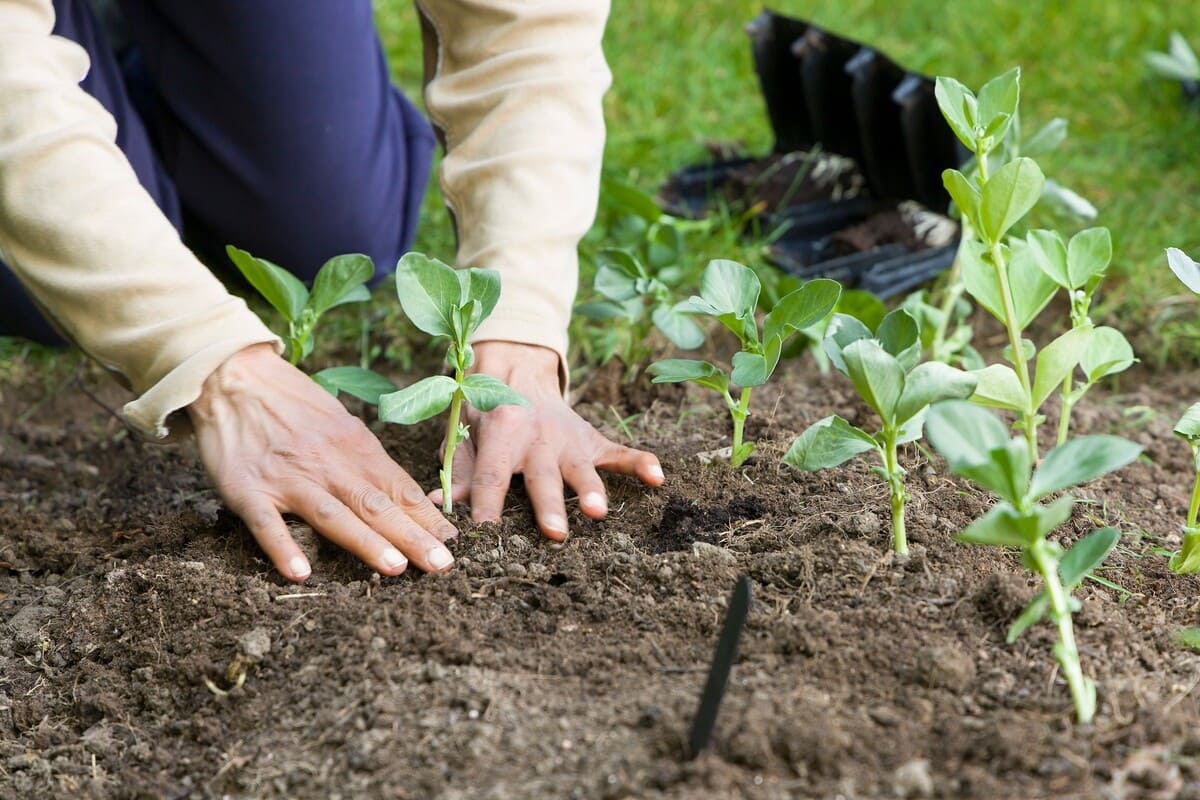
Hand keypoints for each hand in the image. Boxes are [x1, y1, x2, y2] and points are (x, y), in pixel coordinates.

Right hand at [187, 343, 457, 580]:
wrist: (234, 377)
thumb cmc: (294, 404)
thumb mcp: (341, 425)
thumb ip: (369, 461)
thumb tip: (408, 497)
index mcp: (355, 447)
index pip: (400, 488)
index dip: (428, 518)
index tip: (455, 544)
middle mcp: (328, 463)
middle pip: (376, 504)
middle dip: (413, 536)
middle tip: (442, 564)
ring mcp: (288, 478)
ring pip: (332, 514)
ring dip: (365, 541)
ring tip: (395, 567)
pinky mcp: (248, 490)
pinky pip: (267, 523)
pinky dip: (283, 548)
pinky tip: (300, 574)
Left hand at [429, 341, 664, 538]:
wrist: (517, 369)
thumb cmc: (484, 412)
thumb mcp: (462, 433)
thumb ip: (457, 469)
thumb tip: (444, 506)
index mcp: (501, 435)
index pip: (491, 475)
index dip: (486, 505)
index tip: (484, 536)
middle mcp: (537, 438)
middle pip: (542, 477)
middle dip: (550, 505)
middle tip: (555, 533)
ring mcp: (568, 439)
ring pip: (581, 468)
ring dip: (591, 489)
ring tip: (598, 512)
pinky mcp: (591, 440)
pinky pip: (619, 452)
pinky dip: (640, 463)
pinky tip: (658, 477)